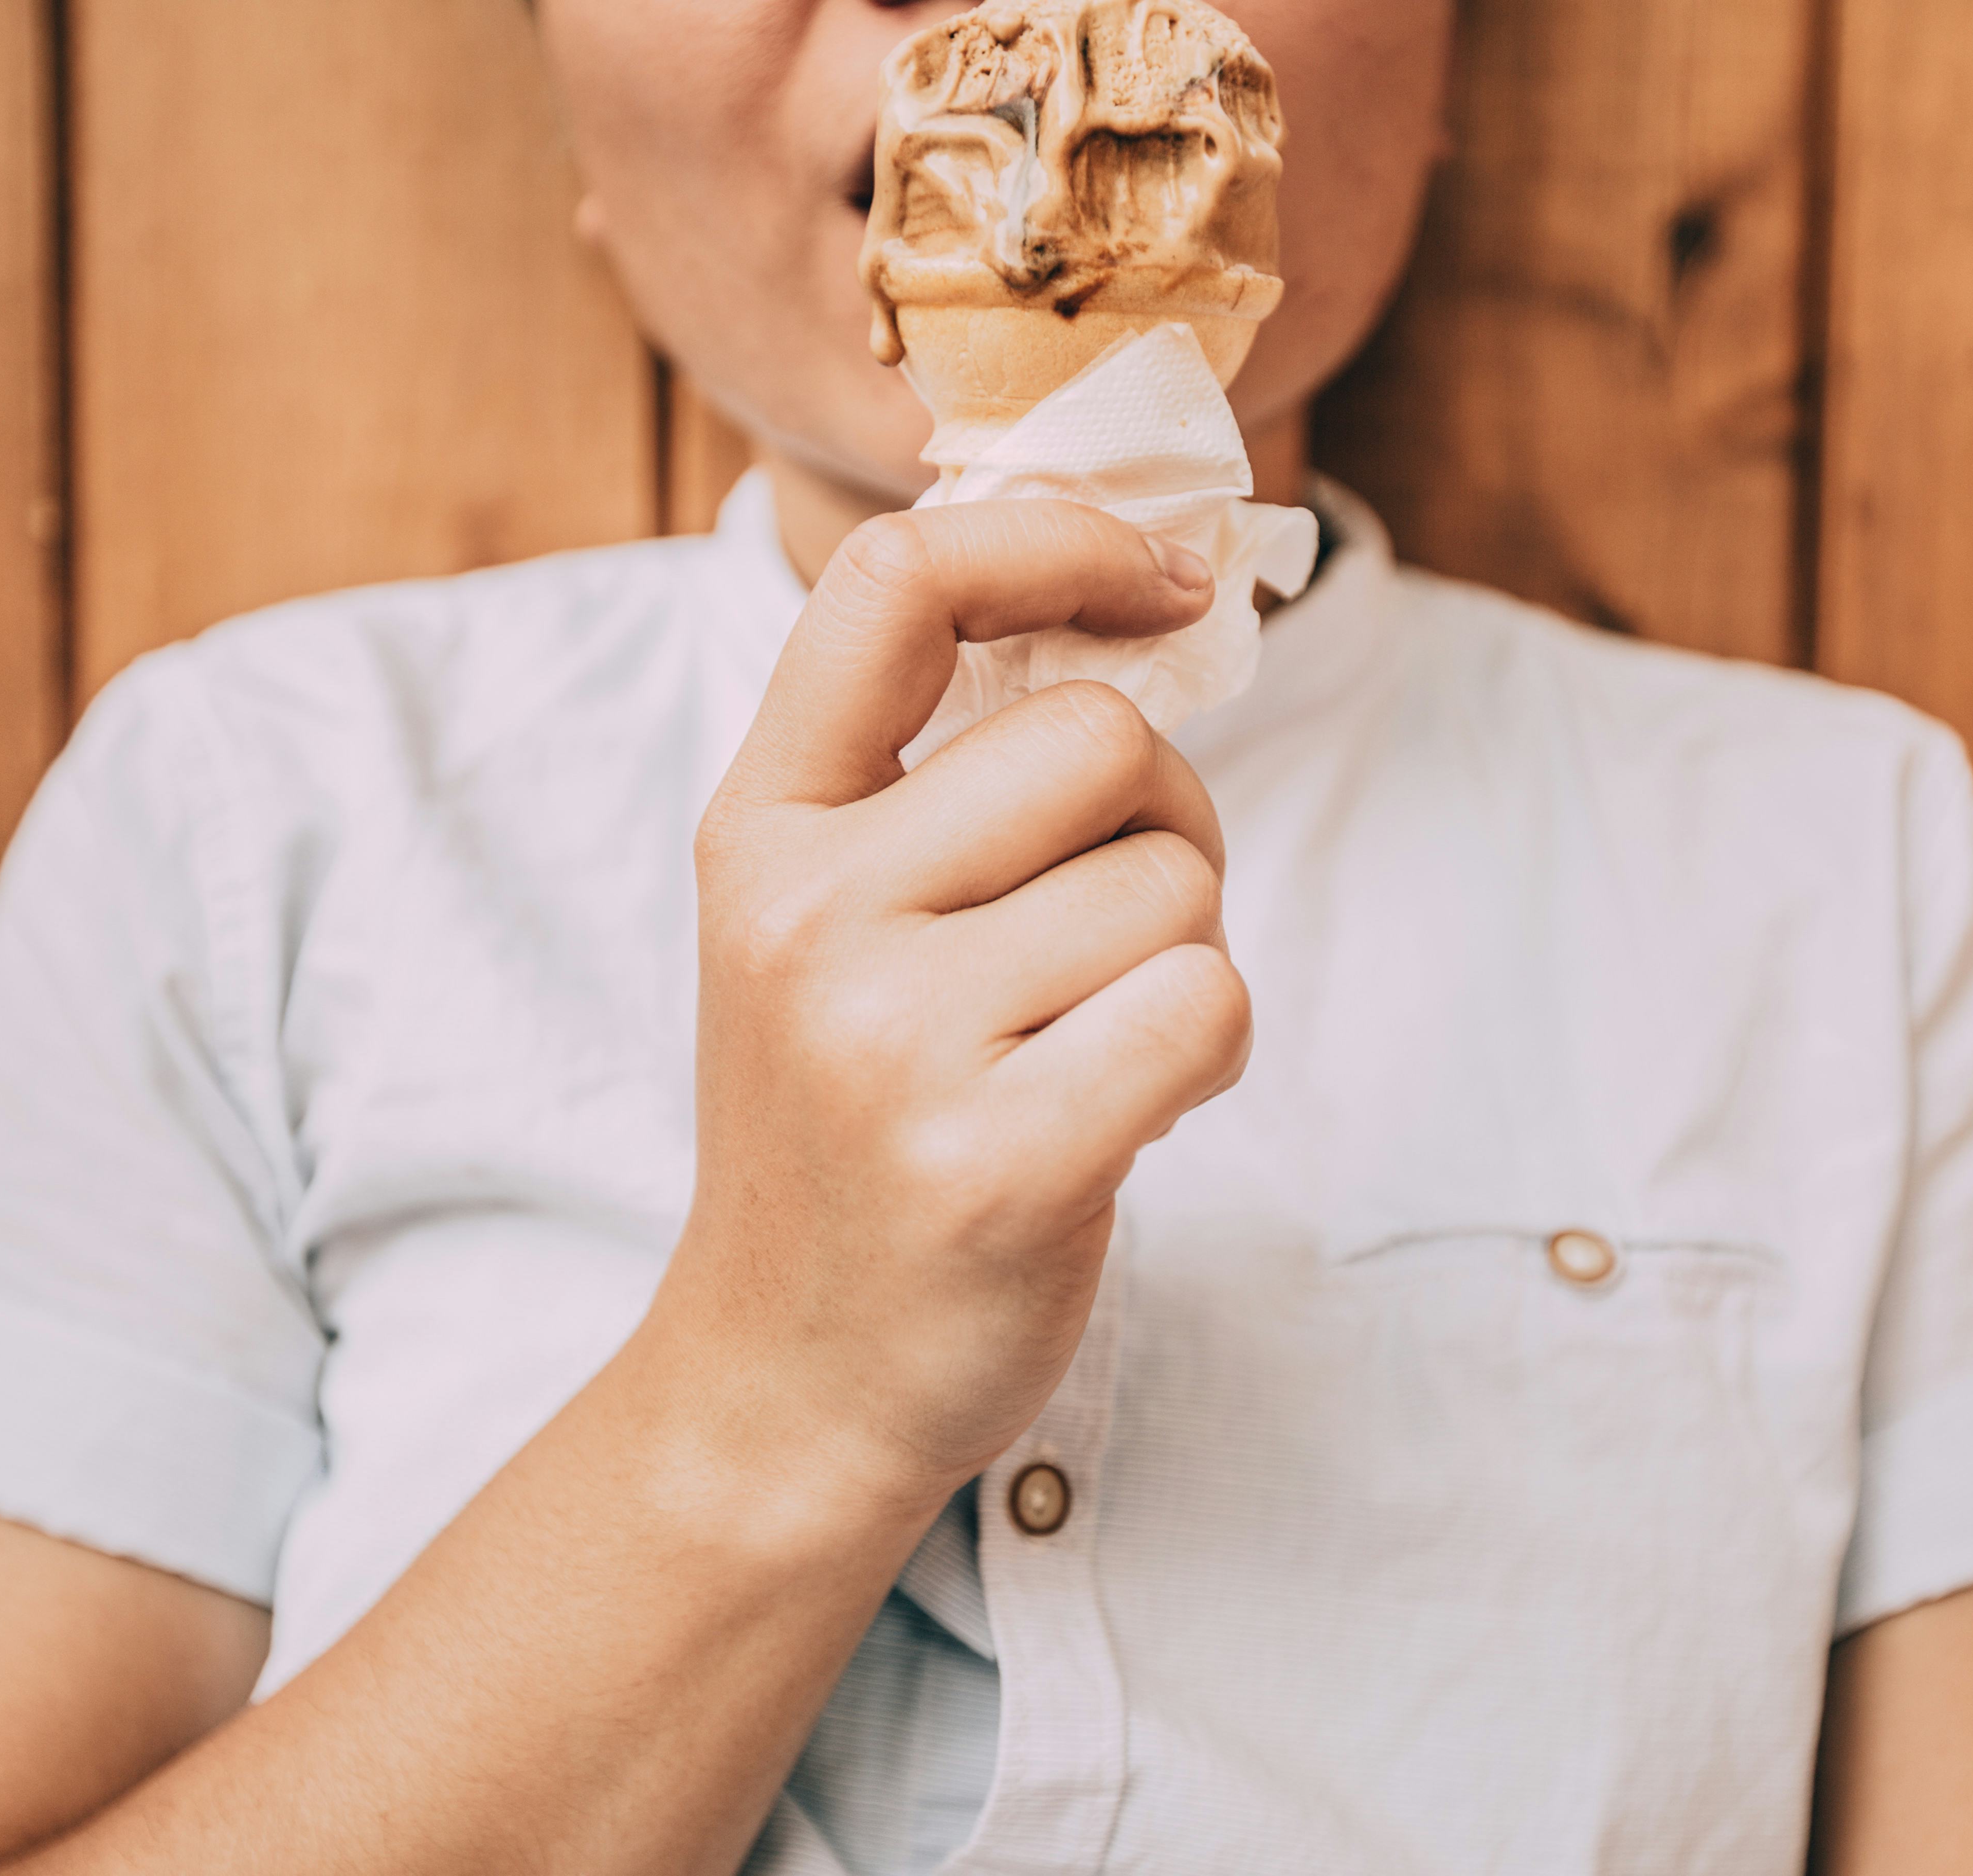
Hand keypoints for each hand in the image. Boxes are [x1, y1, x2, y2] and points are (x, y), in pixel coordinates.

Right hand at [661, 499, 1252, 1509]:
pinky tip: (1133, 1110)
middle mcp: (808, 913)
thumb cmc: (850, 1131)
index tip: (1159, 578)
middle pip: (1103, 740)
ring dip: (1185, 958)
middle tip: (1111, 934)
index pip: (895, 583)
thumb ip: (934, 780)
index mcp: (761, 830)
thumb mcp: (823, 927)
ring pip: (1174, 883)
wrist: (781, 1383)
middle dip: (1164, 823)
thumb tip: (1140, 610)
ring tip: (1093, 1047)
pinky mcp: (998, 1159)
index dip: (1055, 539)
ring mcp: (891, 1040)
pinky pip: (1208, 1003)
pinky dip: (1212, 1051)